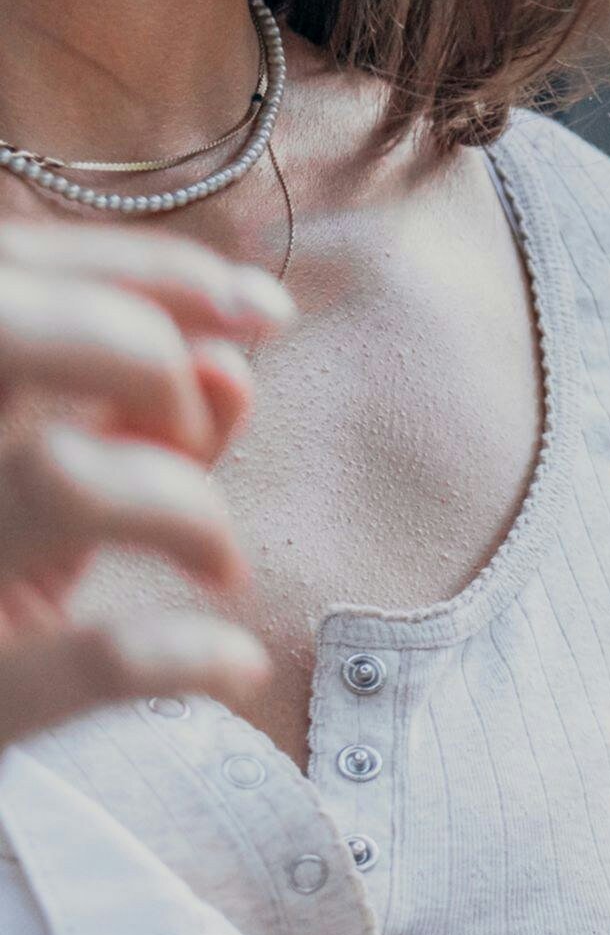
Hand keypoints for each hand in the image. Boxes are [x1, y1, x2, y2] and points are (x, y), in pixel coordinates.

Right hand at [0, 222, 289, 745]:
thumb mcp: (35, 487)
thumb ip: (128, 413)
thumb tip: (232, 359)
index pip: (7, 273)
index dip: (148, 270)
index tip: (261, 309)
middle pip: (7, 330)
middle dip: (141, 353)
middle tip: (190, 428)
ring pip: (67, 475)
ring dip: (183, 504)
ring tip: (215, 559)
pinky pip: (95, 664)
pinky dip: (187, 656)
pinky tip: (230, 662)